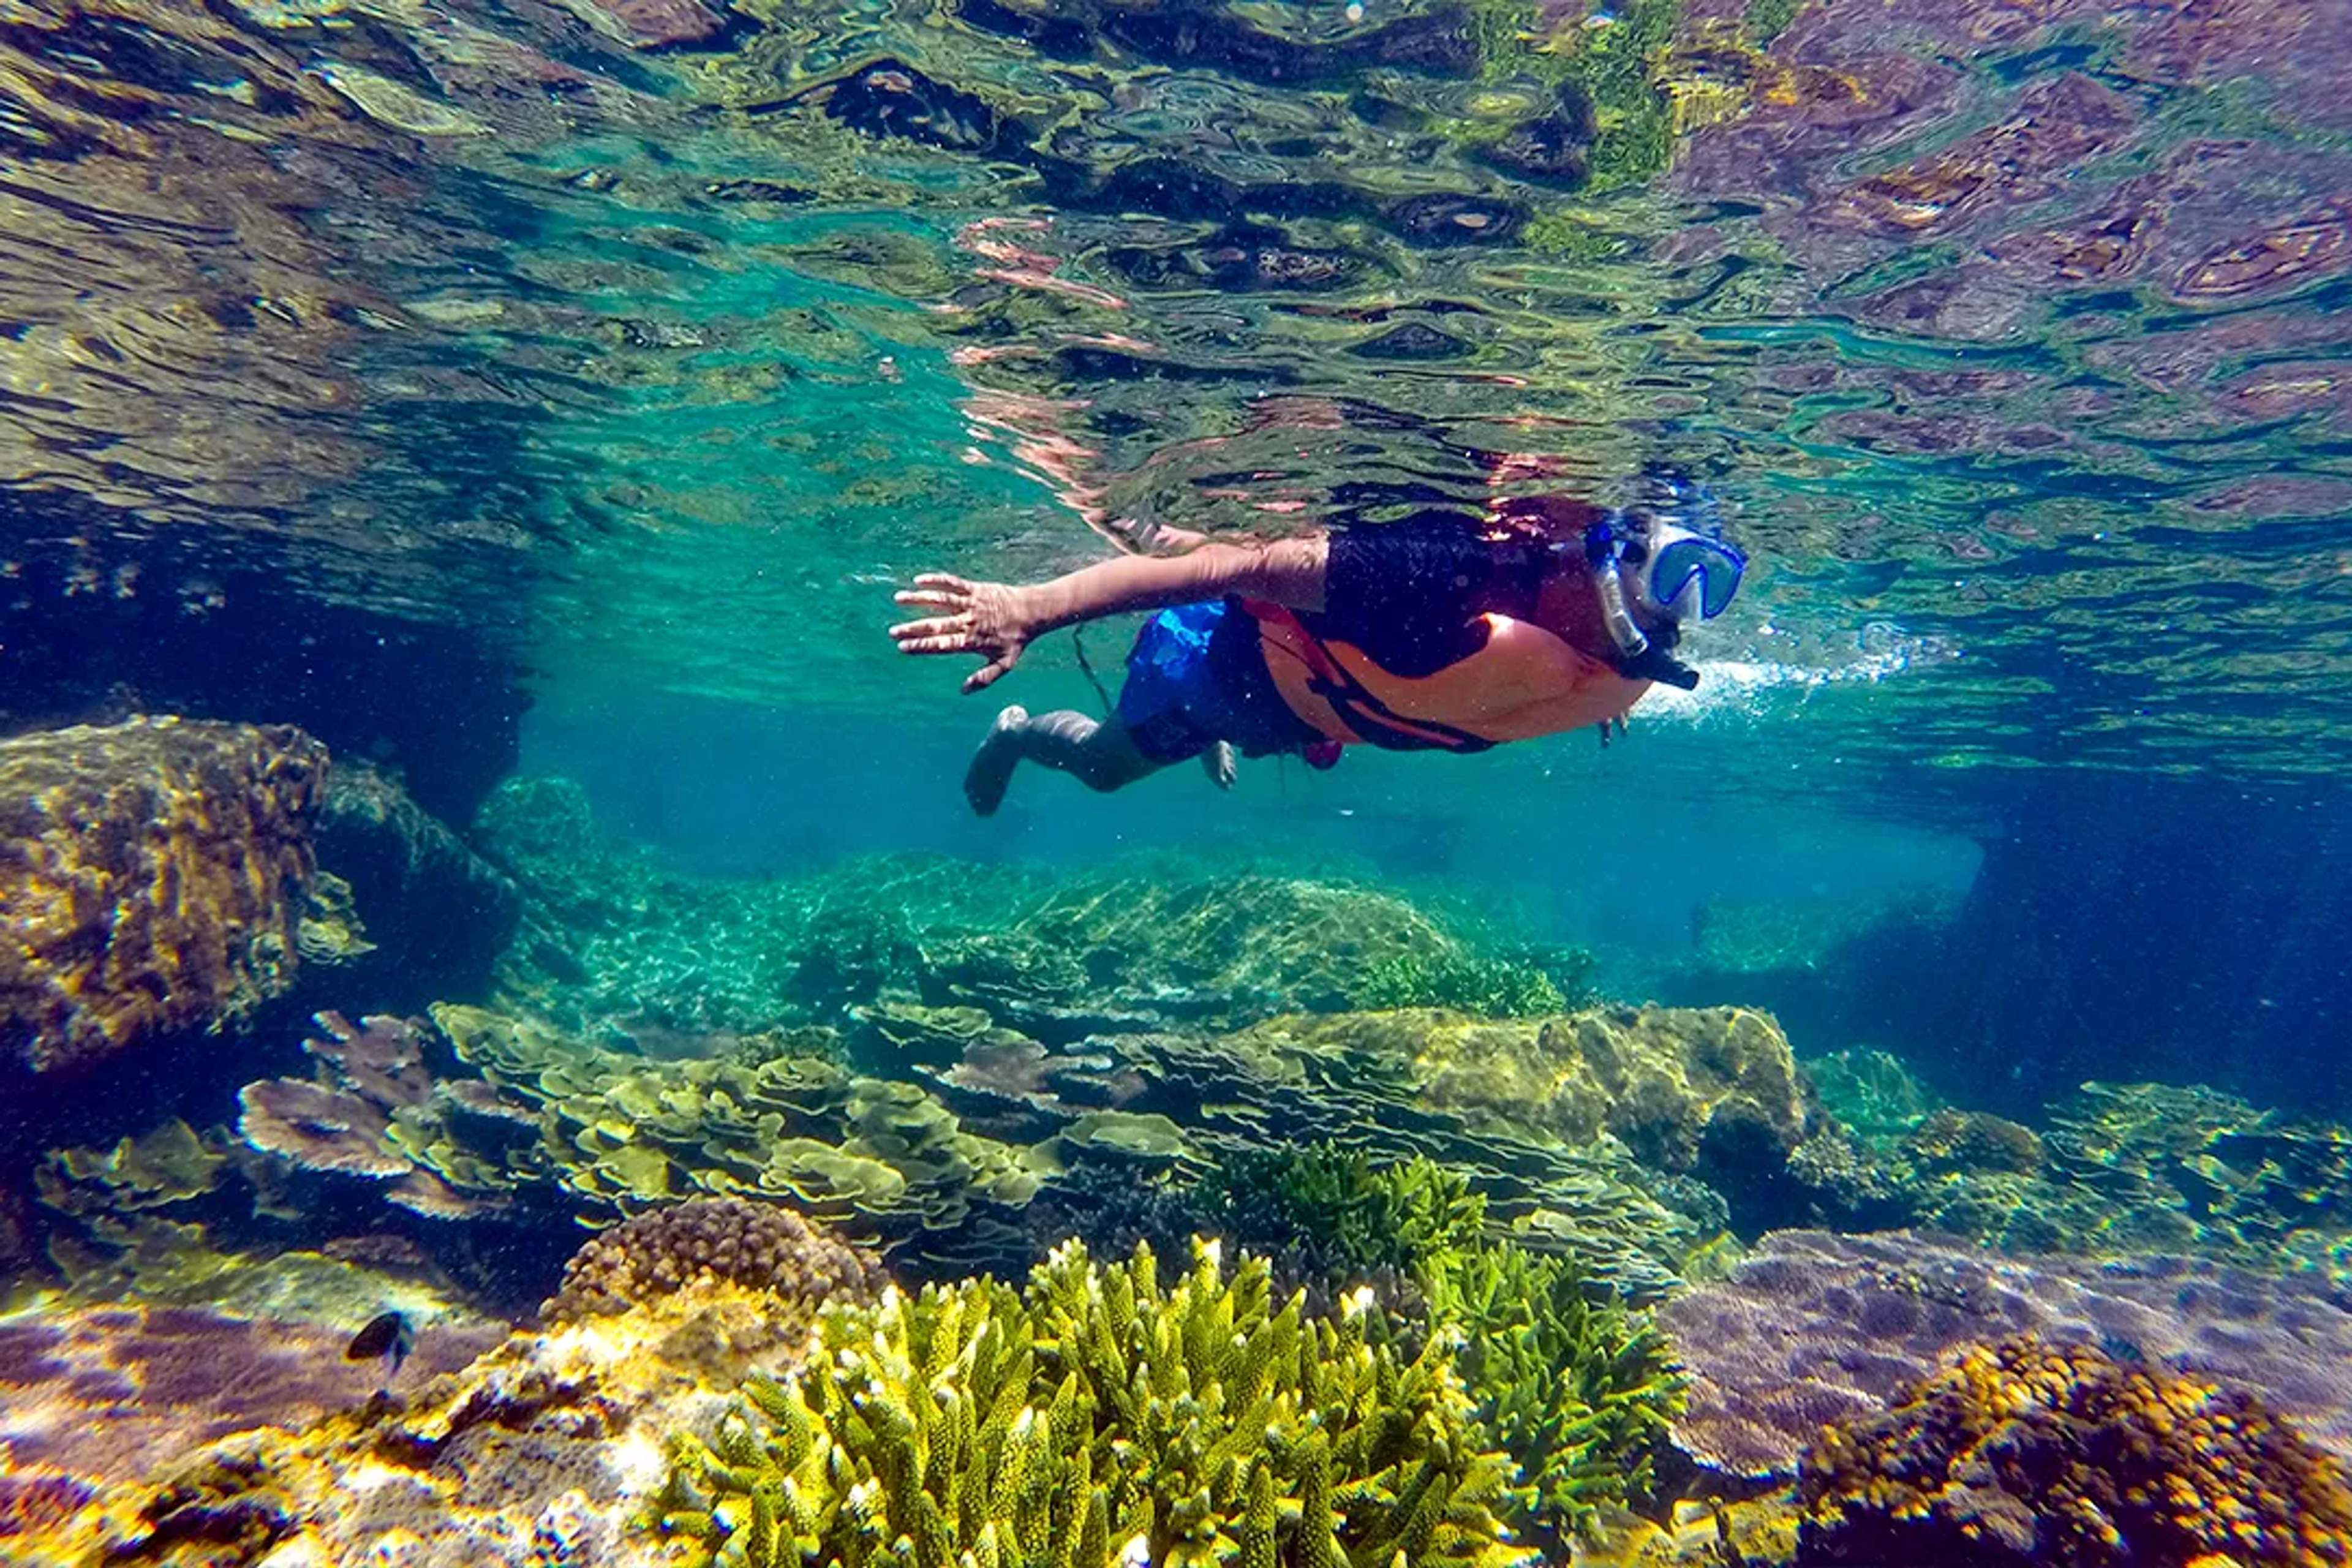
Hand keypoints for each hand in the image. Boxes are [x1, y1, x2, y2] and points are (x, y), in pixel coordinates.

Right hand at [890, 574, 1036, 693]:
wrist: (1031, 612)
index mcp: (972, 641)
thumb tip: (963, 691)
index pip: (941, 645)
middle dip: (913, 628)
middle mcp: (968, 621)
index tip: (902, 647)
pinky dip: (936, 580)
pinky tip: (919, 580)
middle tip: (892, 631)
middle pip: (936, 625)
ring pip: (941, 600)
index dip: (921, 646)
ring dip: (918, 599)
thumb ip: (984, 678)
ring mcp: (971, 603)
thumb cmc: (1016, 640)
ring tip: (898, 598)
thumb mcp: (1005, 664)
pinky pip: (953, 583)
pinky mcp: (975, 589)